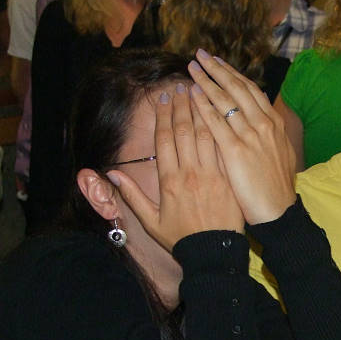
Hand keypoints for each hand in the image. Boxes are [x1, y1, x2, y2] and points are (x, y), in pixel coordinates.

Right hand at [107, 84, 243, 250]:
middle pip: (185, 131)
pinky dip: (222, 129)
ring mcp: (212, 175)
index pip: (165, 140)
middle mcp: (190, 173)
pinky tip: (222, 114)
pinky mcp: (229, 180)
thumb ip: (131, 195)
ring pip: (206, 135)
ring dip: (203, 111)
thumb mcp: (150, 220)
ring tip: (202, 92)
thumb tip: (110, 174)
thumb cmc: (181, 238)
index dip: (164, 116)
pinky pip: (224, 149)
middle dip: (183, 106)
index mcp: (169, 181)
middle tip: (183, 86)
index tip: (165, 99)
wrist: (213, 253)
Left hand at [186, 50, 296, 224]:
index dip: (233, 74)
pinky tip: (193, 95)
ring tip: (192, 69)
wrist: (279, 210)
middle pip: (237, 89)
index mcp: (274, 124)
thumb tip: (264, 117)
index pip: (251, 90)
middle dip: (217, 69)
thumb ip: (271, 134)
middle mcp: (263, 125)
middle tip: (200, 55)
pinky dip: (204, 106)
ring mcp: (250, 136)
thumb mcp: (282, 154)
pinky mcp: (236, 151)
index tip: (218, 62)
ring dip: (207, 81)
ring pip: (225, 101)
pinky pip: (216, 123)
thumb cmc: (277, 187)